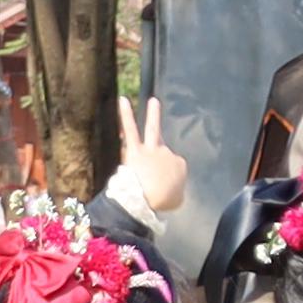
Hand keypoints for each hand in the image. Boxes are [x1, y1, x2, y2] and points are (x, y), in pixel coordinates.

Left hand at [110, 102, 193, 219]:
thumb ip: (175, 192)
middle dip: (163, 134)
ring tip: (152, 101)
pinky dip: (126, 115)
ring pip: (153, 129)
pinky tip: (123, 100)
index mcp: (180, 166)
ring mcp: (152, 150)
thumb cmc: (164, 202)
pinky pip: (131, 129)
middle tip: (160, 115)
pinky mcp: (136, 150)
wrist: (148, 198)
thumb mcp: (177, 199)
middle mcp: (168, 154)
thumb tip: (170, 191)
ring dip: (153, 114)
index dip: (166, 175)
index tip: (160, 186)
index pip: (173, 165)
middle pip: (165, 145)